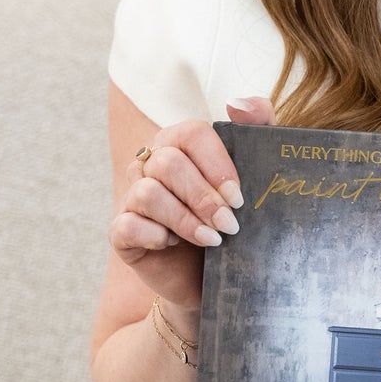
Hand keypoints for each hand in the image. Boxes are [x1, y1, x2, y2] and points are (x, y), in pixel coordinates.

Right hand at [107, 96, 274, 316]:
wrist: (218, 277)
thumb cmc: (235, 221)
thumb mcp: (257, 176)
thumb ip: (259, 129)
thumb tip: (238, 104)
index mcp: (182, 145)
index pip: (191, 133)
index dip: (216, 165)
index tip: (239, 198)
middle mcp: (152, 165)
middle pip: (168, 163)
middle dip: (203, 197)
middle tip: (229, 225)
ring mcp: (132, 197)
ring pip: (148, 193)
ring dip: (185, 220)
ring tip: (212, 240)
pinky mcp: (121, 232)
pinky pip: (127, 225)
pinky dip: (155, 236)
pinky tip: (173, 245)